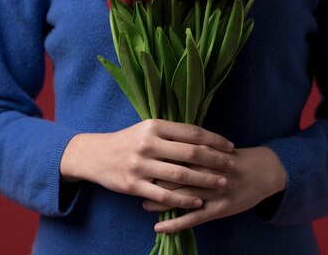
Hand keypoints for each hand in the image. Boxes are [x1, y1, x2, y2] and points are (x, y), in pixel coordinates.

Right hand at [60, 119, 236, 209]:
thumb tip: (203, 136)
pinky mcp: (134, 185)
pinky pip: (164, 194)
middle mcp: (149, 143)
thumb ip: (171, 132)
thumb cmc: (127, 141)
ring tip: (221, 183)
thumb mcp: (147, 129)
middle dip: (215, 159)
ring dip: (204, 180)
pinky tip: (197, 201)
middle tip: (232, 165)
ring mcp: (141, 165)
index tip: (230, 146)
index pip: (192, 132)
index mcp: (154, 126)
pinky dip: (183, 199)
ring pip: (180, 174)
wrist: (95, 155)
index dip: (214, 140)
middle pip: (190, 152)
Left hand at [142, 146, 286, 233]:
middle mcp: (207, 171)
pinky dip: (175, 224)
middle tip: (135, 183)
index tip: (139, 161)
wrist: (263, 171)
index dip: (156, 159)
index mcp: (204, 153)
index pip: (175, 155)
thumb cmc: (233, 157)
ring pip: (181, 198)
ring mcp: (213, 191)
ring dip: (160, 202)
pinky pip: (193, 218)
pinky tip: (159, 229)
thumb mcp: (213, 146)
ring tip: (144, 203)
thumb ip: (191, 145)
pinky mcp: (219, 209)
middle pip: (174, 176)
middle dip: (153, 181)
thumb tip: (164, 142)